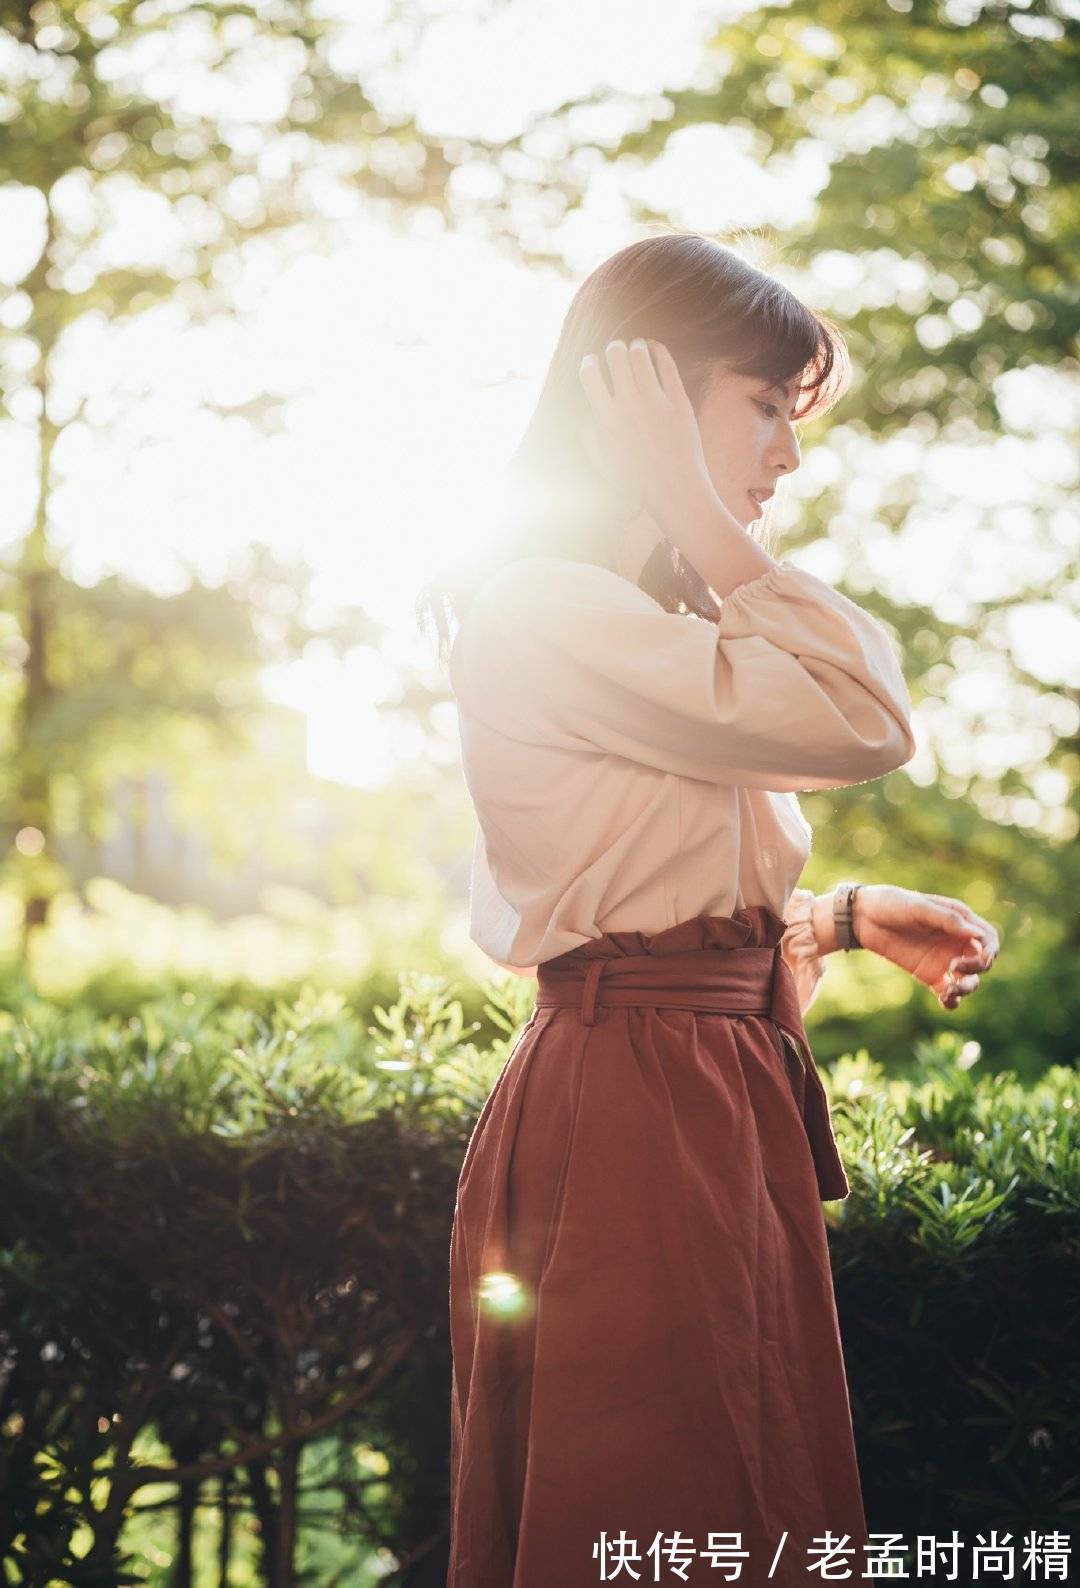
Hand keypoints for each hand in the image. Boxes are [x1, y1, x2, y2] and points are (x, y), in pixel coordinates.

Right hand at [578, 339, 716, 555]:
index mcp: (605, 420)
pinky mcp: (679, 401)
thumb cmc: (637, 484)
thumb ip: (589, 435)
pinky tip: (655, 349)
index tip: (593, 362)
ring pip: (640, 354)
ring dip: (636, 346)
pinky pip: (667, 364)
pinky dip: (659, 350)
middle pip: (615, 356)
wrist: (676, 493)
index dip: (589, 362)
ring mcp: (655, 401)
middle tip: (616, 350)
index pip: (589, 374)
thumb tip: (587, 409)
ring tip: (637, 348)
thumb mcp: (602, 464)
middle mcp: (628, 405)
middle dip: (614, 348)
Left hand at [851, 884, 999, 1009]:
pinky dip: (952, 1000)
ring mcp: (944, 960)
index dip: (990, 949)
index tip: (979, 957)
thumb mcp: (918, 907)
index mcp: (959, 920)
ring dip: (966, 988)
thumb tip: (978, 935)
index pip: (988, 938)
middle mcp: (955, 942)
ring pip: (969, 981)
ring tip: (949, 989)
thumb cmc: (891, 904)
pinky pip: (949, 993)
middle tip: (955, 967)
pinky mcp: (930, 975)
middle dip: (976, 969)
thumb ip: (947, 920)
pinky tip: (944, 999)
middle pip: (982, 962)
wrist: (863, 918)